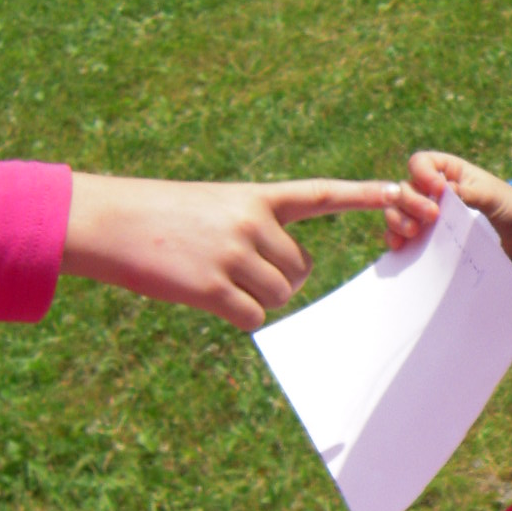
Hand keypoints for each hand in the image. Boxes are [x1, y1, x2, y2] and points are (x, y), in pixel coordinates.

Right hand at [62, 173, 401, 331]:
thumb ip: (257, 229)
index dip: (366, 196)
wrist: (104, 220)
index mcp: (257, 196)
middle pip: (300, 271)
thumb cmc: (160, 216)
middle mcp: (252, 221)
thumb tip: (287, 279)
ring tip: (213, 276)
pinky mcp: (213, 287)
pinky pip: (253, 317)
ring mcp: (234, 254)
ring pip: (280, 296)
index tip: (407, 194)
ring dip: (254, 298)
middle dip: (276, 279)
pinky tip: (203, 295)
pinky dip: (235, 315)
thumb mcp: (215, 207)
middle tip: (234, 269)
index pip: (323, 194)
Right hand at [390, 150, 511, 261]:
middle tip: (432, 216)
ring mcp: (423, 214)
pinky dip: (395, 239)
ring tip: (413, 232)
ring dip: (398, 220)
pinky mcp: (422, 237)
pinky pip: (399, 235)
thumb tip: (443, 190)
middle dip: (411, 201)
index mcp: (446, 171)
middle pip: (404, 188)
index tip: (438, 190)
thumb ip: (468, 192)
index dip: (422, 174)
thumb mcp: (491, 196)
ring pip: (396, 211)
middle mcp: (429, 190)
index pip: (420, 163)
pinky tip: (399, 247)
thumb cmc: (506, 205)